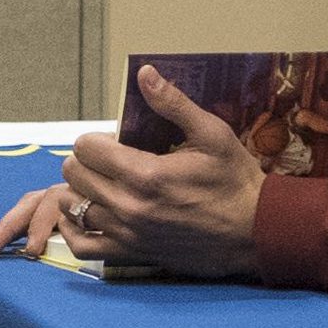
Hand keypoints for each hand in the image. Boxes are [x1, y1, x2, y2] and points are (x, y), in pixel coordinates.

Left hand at [0, 66, 265, 276]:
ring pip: (73, 207)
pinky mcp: (131, 254)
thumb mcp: (212, 134)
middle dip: (87, 161)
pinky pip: (81, 245)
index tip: (115, 141)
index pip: (85, 148)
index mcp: (145, 174)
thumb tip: (144, 73)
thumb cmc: (235, 181)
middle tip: (110, 160)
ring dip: (80, 191)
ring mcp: (127, 234)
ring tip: (100, 184)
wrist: (254, 231)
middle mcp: (129, 206)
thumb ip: (173, 104)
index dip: (96, 139)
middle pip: (75, 175)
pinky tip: (86, 215)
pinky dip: (75, 229)